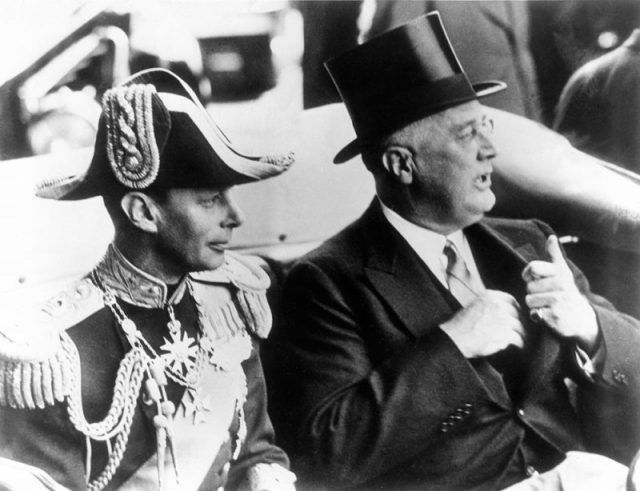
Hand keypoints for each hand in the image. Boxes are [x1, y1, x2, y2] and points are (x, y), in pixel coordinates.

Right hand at [440, 290, 524, 357]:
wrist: (455, 338)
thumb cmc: (461, 326)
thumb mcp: (473, 306)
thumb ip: (488, 305)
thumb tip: (502, 311)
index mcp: (490, 296)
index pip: (510, 300)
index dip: (515, 309)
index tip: (517, 316)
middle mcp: (498, 305)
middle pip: (516, 314)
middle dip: (518, 323)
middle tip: (519, 331)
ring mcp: (503, 318)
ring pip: (519, 326)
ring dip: (520, 334)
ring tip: (520, 340)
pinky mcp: (505, 333)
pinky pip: (518, 338)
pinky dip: (520, 344)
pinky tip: (519, 347)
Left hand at [521, 235, 598, 351]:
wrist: (582, 318)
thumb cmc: (566, 291)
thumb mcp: (562, 272)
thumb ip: (554, 254)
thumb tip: (551, 237)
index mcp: (560, 272)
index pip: (533, 267)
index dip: (528, 274)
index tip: (533, 278)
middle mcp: (561, 285)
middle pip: (529, 286)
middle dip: (534, 292)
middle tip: (546, 295)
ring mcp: (558, 300)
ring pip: (529, 299)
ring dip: (535, 304)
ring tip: (547, 304)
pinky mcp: (554, 315)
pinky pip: (534, 312)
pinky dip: (538, 315)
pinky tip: (549, 314)